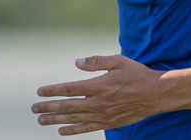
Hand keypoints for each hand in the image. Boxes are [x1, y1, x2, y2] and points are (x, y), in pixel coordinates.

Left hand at [32, 55, 165, 135]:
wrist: (156, 94)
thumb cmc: (138, 74)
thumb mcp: (119, 61)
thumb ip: (96, 61)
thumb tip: (76, 62)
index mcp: (99, 85)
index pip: (69, 89)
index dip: (53, 90)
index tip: (40, 91)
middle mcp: (98, 102)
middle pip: (67, 105)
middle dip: (48, 107)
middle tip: (34, 108)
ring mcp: (103, 115)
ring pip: (74, 118)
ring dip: (55, 119)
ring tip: (41, 120)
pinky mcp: (109, 123)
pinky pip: (86, 128)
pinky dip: (72, 130)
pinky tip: (61, 130)